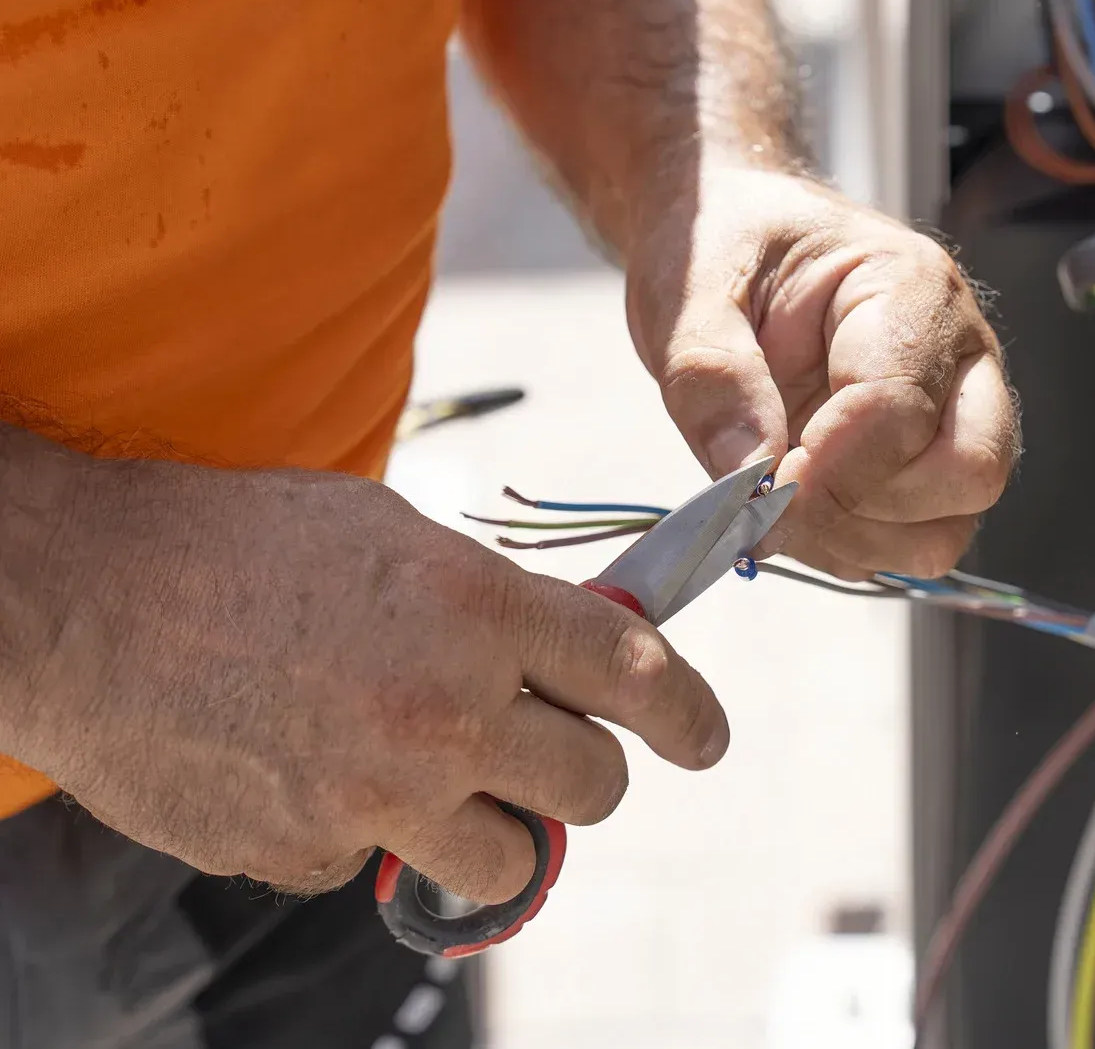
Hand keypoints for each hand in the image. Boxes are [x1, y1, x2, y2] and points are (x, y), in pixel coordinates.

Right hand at [0, 444, 725, 902]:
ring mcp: (379, 796)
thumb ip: (491, 602)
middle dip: (580, 774)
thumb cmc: (236, 544)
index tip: (704, 740)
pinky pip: (384, 867)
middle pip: (592, 789)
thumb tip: (567, 652)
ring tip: (430, 775)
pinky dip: (370, 832)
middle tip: (544, 752)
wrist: (81, 599)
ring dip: (492, 827)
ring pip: (511, 860)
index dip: (690, 715)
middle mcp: (445, 712)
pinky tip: (311, 768)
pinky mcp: (312, 854)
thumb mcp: (391, 535)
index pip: (637, 676)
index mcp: (477, 611)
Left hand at [625, 166, 1019, 579]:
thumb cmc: (722, 243)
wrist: (729, 239)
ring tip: (773, 498)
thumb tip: (749, 481)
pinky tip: (792, 504)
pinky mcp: (923, 466)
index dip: (827, 472)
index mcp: (910, 287)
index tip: (754, 491)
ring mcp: (950, 415)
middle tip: (772, 496)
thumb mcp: (690, 288)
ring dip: (854, 539)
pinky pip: (911, 543)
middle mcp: (956, 355)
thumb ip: (712, 378)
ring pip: (948, 524)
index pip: (901, 409)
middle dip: (864, 508)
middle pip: (969, 472)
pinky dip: (847, 548)